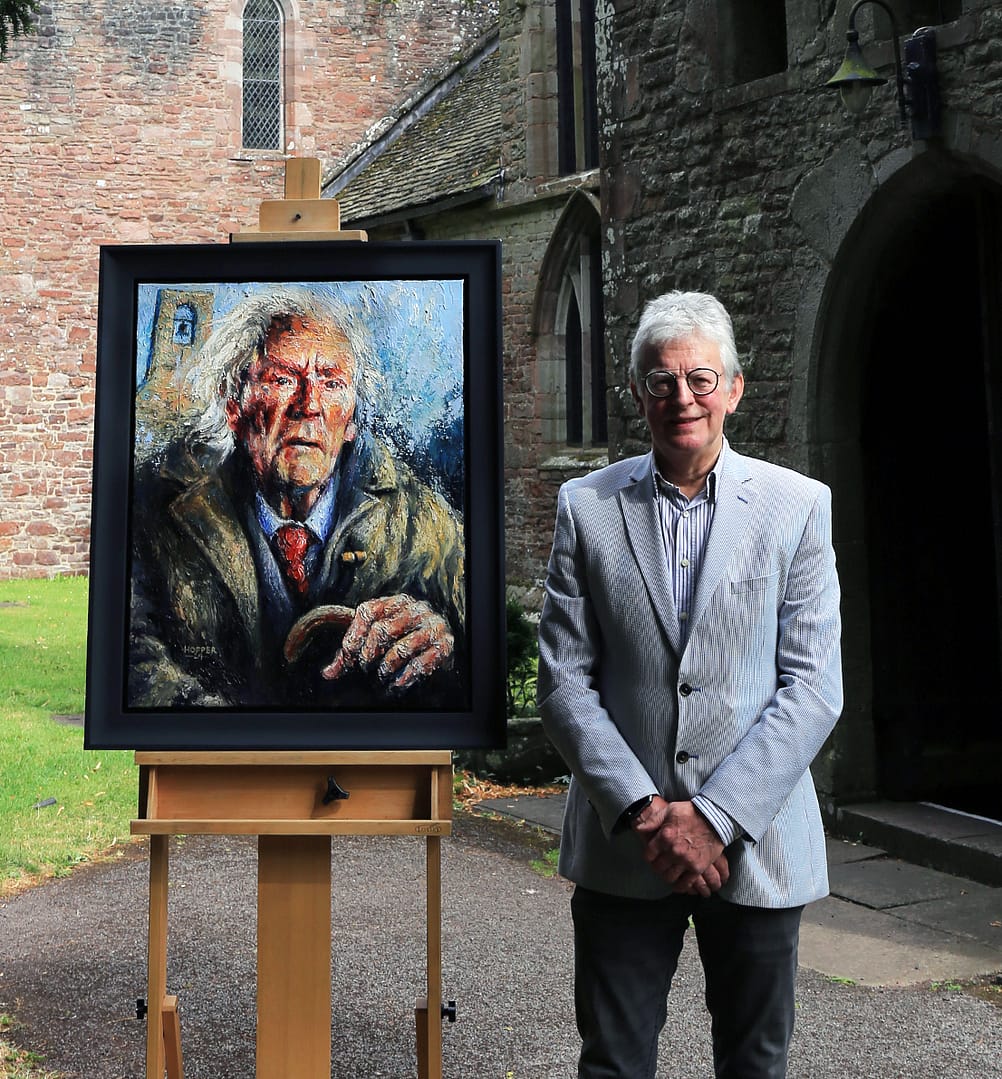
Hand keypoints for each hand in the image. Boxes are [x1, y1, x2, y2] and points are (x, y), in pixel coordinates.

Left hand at [321, 594, 453, 690]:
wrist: (437, 639)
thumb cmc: (399, 638)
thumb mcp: (375, 638)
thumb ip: (350, 653)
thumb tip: (328, 673)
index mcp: (395, 601)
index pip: (368, 611)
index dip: (354, 635)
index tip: (349, 656)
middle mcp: (415, 608)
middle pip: (382, 630)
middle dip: (369, 655)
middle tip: (366, 668)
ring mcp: (432, 625)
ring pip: (401, 649)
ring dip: (386, 667)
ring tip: (382, 675)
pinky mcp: (444, 644)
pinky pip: (420, 664)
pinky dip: (404, 677)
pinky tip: (397, 682)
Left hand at [632, 797, 726, 893]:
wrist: (715, 817)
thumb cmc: (692, 812)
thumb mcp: (669, 810)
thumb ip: (652, 820)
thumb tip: (639, 828)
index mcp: (665, 836)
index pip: (649, 855)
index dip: (649, 857)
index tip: (652, 857)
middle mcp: (674, 850)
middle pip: (658, 867)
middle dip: (658, 867)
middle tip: (661, 865)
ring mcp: (686, 860)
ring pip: (670, 877)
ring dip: (668, 876)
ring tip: (669, 873)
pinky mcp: (698, 867)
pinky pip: (686, 883)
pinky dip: (681, 886)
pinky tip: (678, 884)